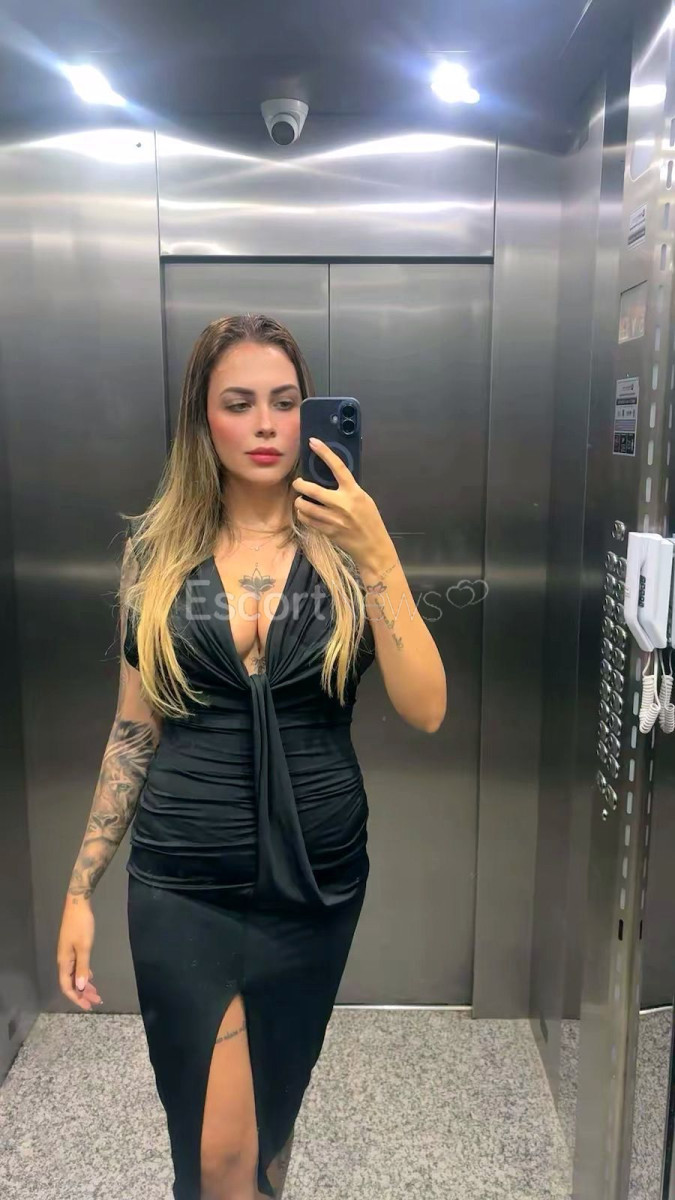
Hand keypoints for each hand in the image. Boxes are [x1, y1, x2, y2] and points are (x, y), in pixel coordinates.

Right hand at [57, 897, 102, 1011]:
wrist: (77, 904)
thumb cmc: (81, 925)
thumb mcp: (84, 947)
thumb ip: (83, 967)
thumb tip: (81, 987)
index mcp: (64, 962)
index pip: (67, 986)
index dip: (76, 998)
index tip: (88, 1006)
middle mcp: (64, 960)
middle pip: (71, 983)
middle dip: (83, 994)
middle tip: (96, 1001)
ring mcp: (68, 954)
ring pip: (75, 975)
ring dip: (84, 985)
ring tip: (96, 993)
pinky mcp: (73, 948)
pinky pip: (77, 967)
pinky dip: (84, 974)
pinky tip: (91, 978)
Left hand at [291, 438, 389, 567]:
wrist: (372, 546)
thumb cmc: (370, 520)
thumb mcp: (364, 500)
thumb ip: (349, 490)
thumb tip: (332, 479)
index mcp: (353, 492)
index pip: (338, 467)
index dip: (325, 453)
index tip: (313, 442)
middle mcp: (341, 503)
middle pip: (312, 489)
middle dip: (299, 484)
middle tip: (297, 483)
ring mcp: (333, 518)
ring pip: (305, 506)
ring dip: (299, 502)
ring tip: (301, 500)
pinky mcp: (327, 531)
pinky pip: (307, 520)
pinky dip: (303, 515)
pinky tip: (306, 514)